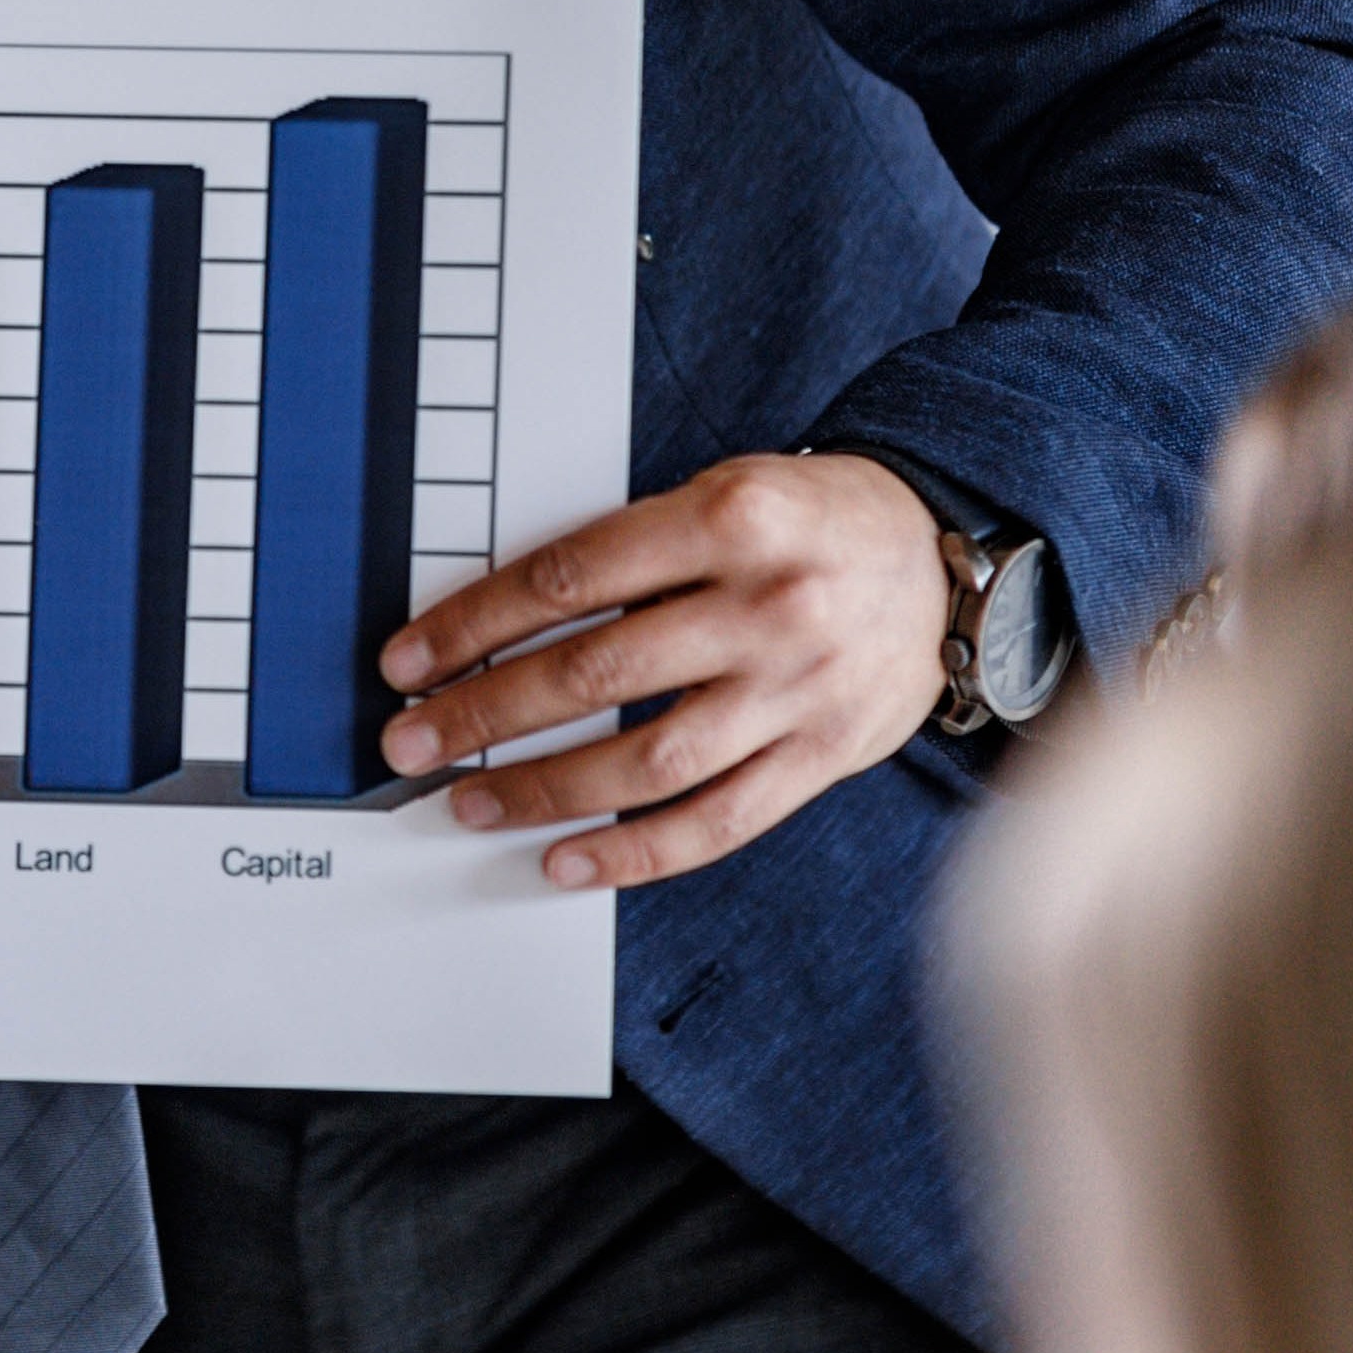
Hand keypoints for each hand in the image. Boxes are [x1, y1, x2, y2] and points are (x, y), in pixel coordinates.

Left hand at [374, 451, 949, 891]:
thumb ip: (635, 551)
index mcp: (732, 518)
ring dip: (544, 791)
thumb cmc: (812, 522)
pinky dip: (635, 851)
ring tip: (473, 802)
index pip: (568, 578)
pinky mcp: (824, 756)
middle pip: (594, 672)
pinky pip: (717, 821)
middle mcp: (769, 605)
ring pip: (647, 759)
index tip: (409, 661)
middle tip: (413, 743)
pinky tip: (567, 860)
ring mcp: (800, 689)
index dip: (474, 625)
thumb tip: (501, 626)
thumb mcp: (728, 492)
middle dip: (484, 715)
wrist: (943, 561)